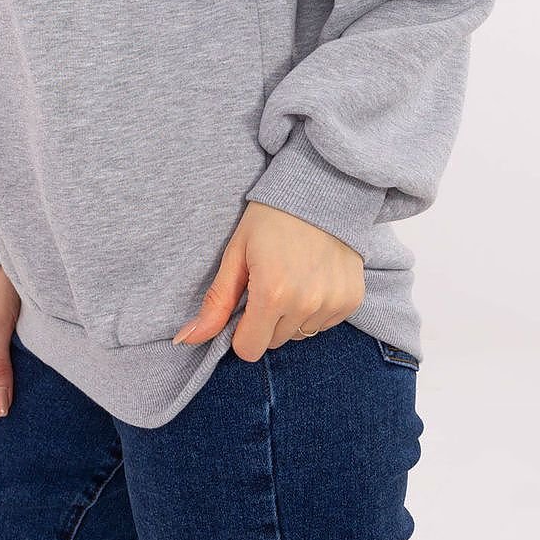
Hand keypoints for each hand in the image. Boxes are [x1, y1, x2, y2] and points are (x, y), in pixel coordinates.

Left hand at [171, 201, 365, 360]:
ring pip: (300, 334)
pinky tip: (313, 277)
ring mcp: (332, 303)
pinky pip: (325, 324)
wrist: (319, 190)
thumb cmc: (271, 218)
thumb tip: (187, 339)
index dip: (241, 330)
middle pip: (274, 342)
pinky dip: (316, 308)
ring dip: (292, 315)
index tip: (245, 304)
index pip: (249, 349)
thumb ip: (216, 302)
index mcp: (272, 293)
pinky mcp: (351, 300)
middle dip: (266, 320)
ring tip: (293, 276)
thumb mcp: (236, 253)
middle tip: (270, 281)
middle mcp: (305, 304)